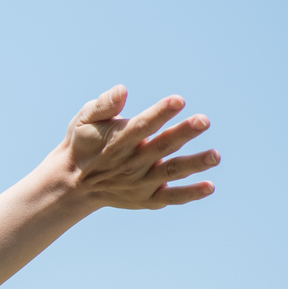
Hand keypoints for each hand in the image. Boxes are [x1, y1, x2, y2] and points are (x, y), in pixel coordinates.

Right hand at [59, 86, 218, 209]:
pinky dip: (189, 194)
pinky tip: (210, 187)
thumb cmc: (84, 143)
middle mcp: (130, 164)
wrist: (72, 184)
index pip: (140, 127)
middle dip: (182, 134)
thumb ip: (103, 105)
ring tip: (215, 156)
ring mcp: (140, 183)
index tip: (178, 100)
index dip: (159, 114)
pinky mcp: (147, 198)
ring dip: (193, 164)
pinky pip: (171, 196)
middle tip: (203, 121)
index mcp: (117, 142)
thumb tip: (122, 90)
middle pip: (161, 147)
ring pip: (170, 172)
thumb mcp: (83, 121)